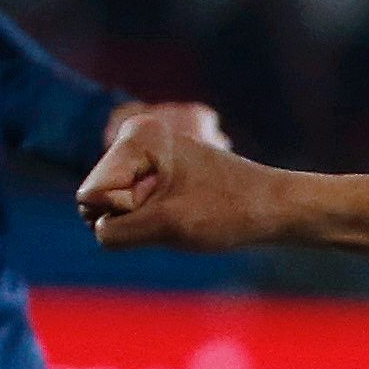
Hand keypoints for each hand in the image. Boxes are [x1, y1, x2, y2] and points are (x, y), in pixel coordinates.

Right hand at [78, 104, 296, 250]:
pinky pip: (134, 211)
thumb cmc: (228, 212)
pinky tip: (184, 213)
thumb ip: (114, 231)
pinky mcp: (155, 176)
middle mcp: (135, 139)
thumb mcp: (165, 227)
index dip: (125, 211)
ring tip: (183, 211)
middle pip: (100, 199)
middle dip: (132, 216)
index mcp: (136, 137)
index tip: (170, 202)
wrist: (276, 208)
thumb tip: (97, 227)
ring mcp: (145, 157)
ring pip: (116, 208)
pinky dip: (154, 221)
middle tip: (177, 209)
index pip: (92, 195)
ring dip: (144, 222)